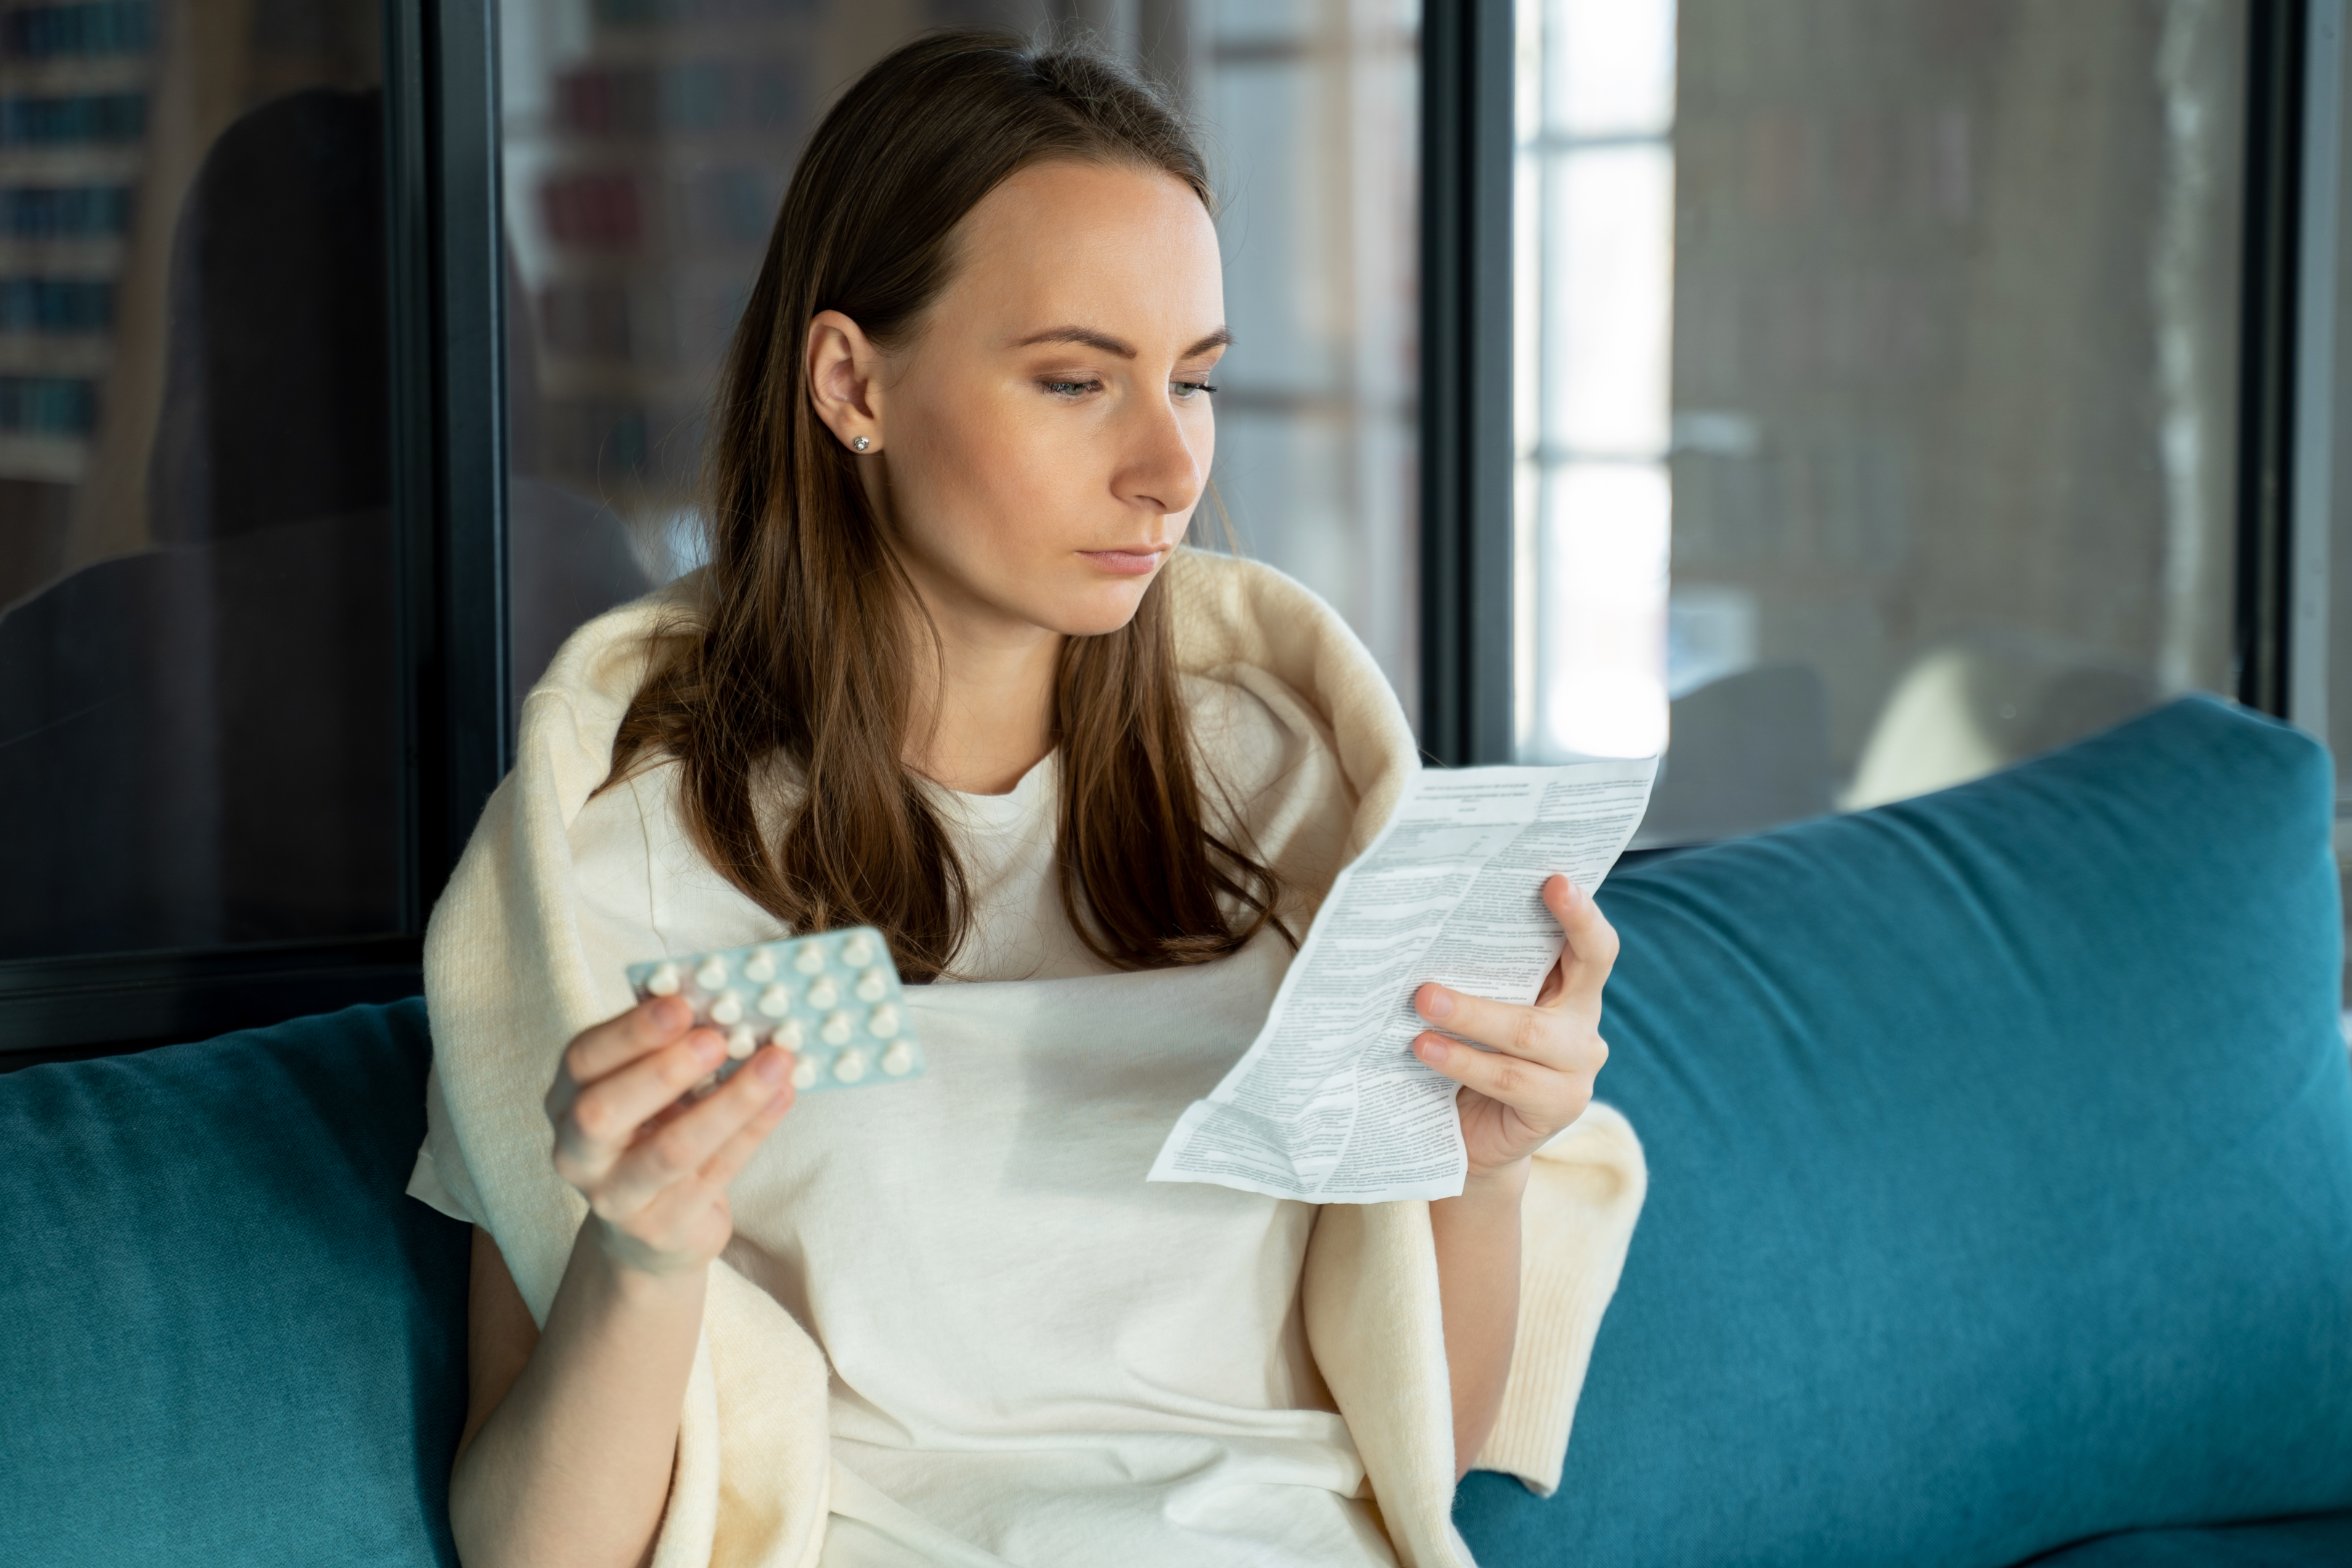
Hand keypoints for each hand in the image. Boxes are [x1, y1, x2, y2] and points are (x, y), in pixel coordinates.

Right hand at [544, 996, 796, 1277]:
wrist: (649, 1232)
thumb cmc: (651, 1136)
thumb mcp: (645, 1091)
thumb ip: (668, 1049)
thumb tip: (721, 999)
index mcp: (567, 1100)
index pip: (582, 1060)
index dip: (631, 1031)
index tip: (681, 1003)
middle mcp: (578, 1153)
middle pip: (602, 1112)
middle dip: (662, 1071)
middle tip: (718, 1039)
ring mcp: (617, 1198)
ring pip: (670, 1151)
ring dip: (729, 1102)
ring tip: (774, 1064)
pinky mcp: (665, 1227)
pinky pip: (716, 1174)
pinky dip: (754, 1130)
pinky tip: (783, 1096)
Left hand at [1412, 873, 1617, 1181]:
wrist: (1472, 1139)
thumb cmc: (1470, 1056)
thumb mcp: (1479, 1011)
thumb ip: (1477, 977)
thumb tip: (1425, 929)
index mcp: (1571, 990)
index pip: (1591, 946)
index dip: (1581, 913)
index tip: (1555, 880)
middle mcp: (1582, 1025)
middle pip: (1578, 976)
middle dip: (1526, 950)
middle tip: (1480, 924)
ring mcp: (1578, 1069)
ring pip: (1529, 1032)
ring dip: (1471, 1014)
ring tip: (1422, 1002)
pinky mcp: (1560, 1107)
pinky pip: (1510, 1078)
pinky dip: (1463, 1061)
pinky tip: (1424, 1049)